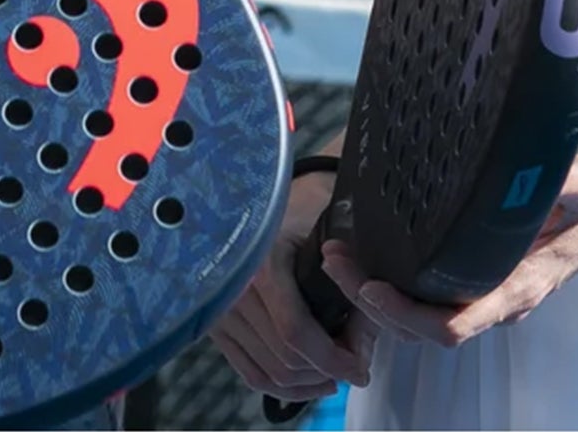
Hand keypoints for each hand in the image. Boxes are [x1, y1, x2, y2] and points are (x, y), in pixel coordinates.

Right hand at [210, 170, 378, 402]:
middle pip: (284, 358)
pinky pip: (250, 372)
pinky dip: (281, 384)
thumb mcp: (330, 234)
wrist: (259, 195)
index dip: (332, 358)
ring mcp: (219, 309)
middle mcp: (233, 288)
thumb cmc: (299, 210)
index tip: (360, 367)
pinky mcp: (214, 324)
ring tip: (334, 372)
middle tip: (354, 364)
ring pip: (269, 372)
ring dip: (307, 382)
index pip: (295, 331)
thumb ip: (352, 286)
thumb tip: (363, 347)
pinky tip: (307, 379)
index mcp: (260, 262)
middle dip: (326, 371)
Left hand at [319, 149, 577, 348]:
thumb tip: (540, 177)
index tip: (370, 286)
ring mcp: (491, 291)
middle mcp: (501, 298)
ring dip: (378, 298)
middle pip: (427, 328)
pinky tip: (370, 253)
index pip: (455, 324)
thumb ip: (565, 185)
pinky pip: (433, 298)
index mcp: (521, 285)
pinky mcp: (483, 276)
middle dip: (374, 304)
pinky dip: (396, 286)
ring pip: (425, 319)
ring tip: (339, 256)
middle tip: (334, 259)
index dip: (408, 314)